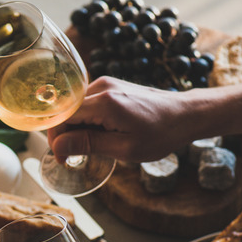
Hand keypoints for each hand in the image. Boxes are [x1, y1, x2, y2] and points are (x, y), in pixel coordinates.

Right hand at [48, 76, 196, 162]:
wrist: (185, 114)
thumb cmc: (161, 134)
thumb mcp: (125, 148)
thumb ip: (89, 144)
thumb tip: (58, 146)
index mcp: (105, 102)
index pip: (62, 117)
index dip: (57, 139)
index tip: (64, 159)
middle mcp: (102, 86)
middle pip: (66, 111)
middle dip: (64, 135)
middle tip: (74, 157)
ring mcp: (106, 82)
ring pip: (74, 107)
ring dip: (76, 128)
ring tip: (93, 145)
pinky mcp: (110, 85)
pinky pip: (86, 103)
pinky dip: (86, 120)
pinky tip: (100, 133)